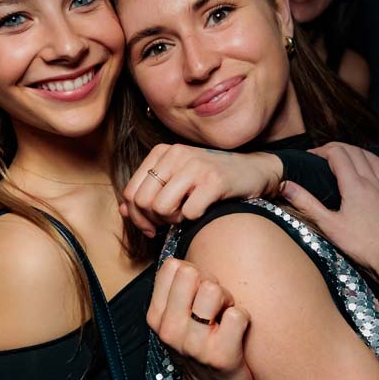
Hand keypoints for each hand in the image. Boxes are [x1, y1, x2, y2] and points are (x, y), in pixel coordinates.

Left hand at [121, 143, 282, 236]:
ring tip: (186, 215)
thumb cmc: (211, 180)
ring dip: (172, 220)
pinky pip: (188, 213)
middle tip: (169, 222)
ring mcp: (195, 166)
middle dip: (153, 221)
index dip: (137, 217)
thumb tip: (123, 210)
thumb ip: (148, 193)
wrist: (254, 171)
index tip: (151, 227)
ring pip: (161, 207)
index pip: (130, 192)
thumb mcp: (176, 181)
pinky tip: (203, 211)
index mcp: (161, 152)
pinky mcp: (214, 181)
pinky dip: (193, 220)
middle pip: (142, 201)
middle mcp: (176, 154)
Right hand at [147, 258, 253, 379]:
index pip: (172, 267)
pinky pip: (238, 315)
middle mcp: (170, 330)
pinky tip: (238, 334)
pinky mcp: (222, 357)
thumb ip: (177, 292)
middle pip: (192, 273)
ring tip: (226, 319)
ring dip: (228, 300)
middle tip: (215, 308)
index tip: (197, 295)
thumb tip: (188, 259)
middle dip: (210, 283)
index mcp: (157, 317)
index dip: (192, 274)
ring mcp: (194, 345)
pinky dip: (244, 320)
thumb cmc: (198, 349)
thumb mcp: (175, 322)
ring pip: (214, 290)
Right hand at [281, 143, 378, 276]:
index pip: (338, 154)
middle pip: (355, 151)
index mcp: (355, 185)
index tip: (311, 155)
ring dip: (358, 151)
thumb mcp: (330, 226)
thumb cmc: (367, 245)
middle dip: (338, 147)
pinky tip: (376, 167)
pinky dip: (378, 162)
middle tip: (324, 152)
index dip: (322, 150)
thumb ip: (307, 204)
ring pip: (374, 158)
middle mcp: (373, 182)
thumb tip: (286, 186)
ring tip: (347, 155)